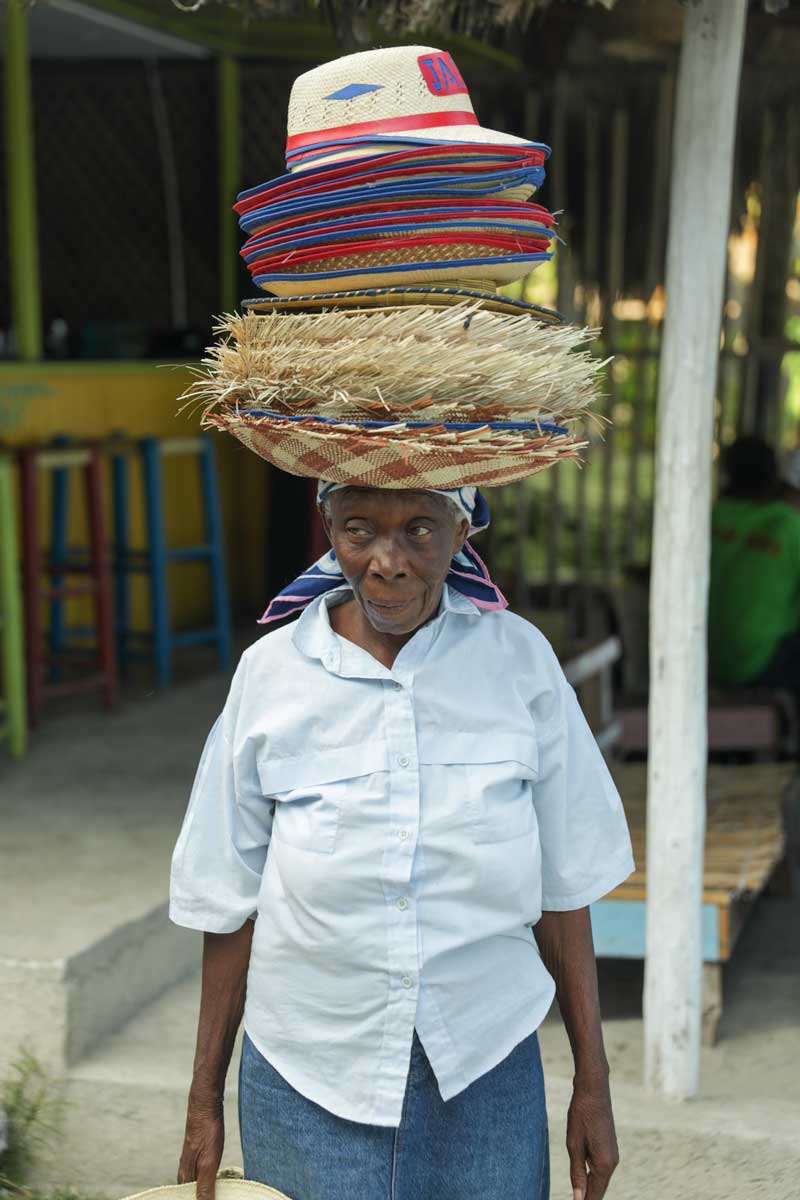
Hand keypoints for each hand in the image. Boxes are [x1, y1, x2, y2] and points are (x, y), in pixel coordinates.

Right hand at [177, 1088, 224, 1199]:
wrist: (205, 1104)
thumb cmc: (207, 1131)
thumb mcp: (209, 1161)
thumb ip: (205, 1186)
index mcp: (185, 1176)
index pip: (188, 1199)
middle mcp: (185, 1170)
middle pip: (191, 1194)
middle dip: (202, 1197)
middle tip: (216, 1197)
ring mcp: (191, 1161)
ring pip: (196, 1184)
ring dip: (205, 1192)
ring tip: (217, 1195)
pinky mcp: (198, 1153)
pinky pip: (201, 1174)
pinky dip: (208, 1182)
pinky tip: (217, 1182)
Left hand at [565, 1076, 618, 1199]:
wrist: (593, 1089)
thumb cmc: (581, 1115)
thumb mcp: (574, 1145)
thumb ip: (577, 1174)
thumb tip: (578, 1199)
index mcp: (604, 1165)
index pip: (594, 1195)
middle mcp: (613, 1163)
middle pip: (599, 1189)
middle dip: (587, 1197)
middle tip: (574, 1199)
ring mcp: (613, 1155)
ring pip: (600, 1179)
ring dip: (589, 1188)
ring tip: (578, 1194)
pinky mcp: (609, 1148)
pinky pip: (600, 1169)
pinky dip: (592, 1176)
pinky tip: (582, 1178)